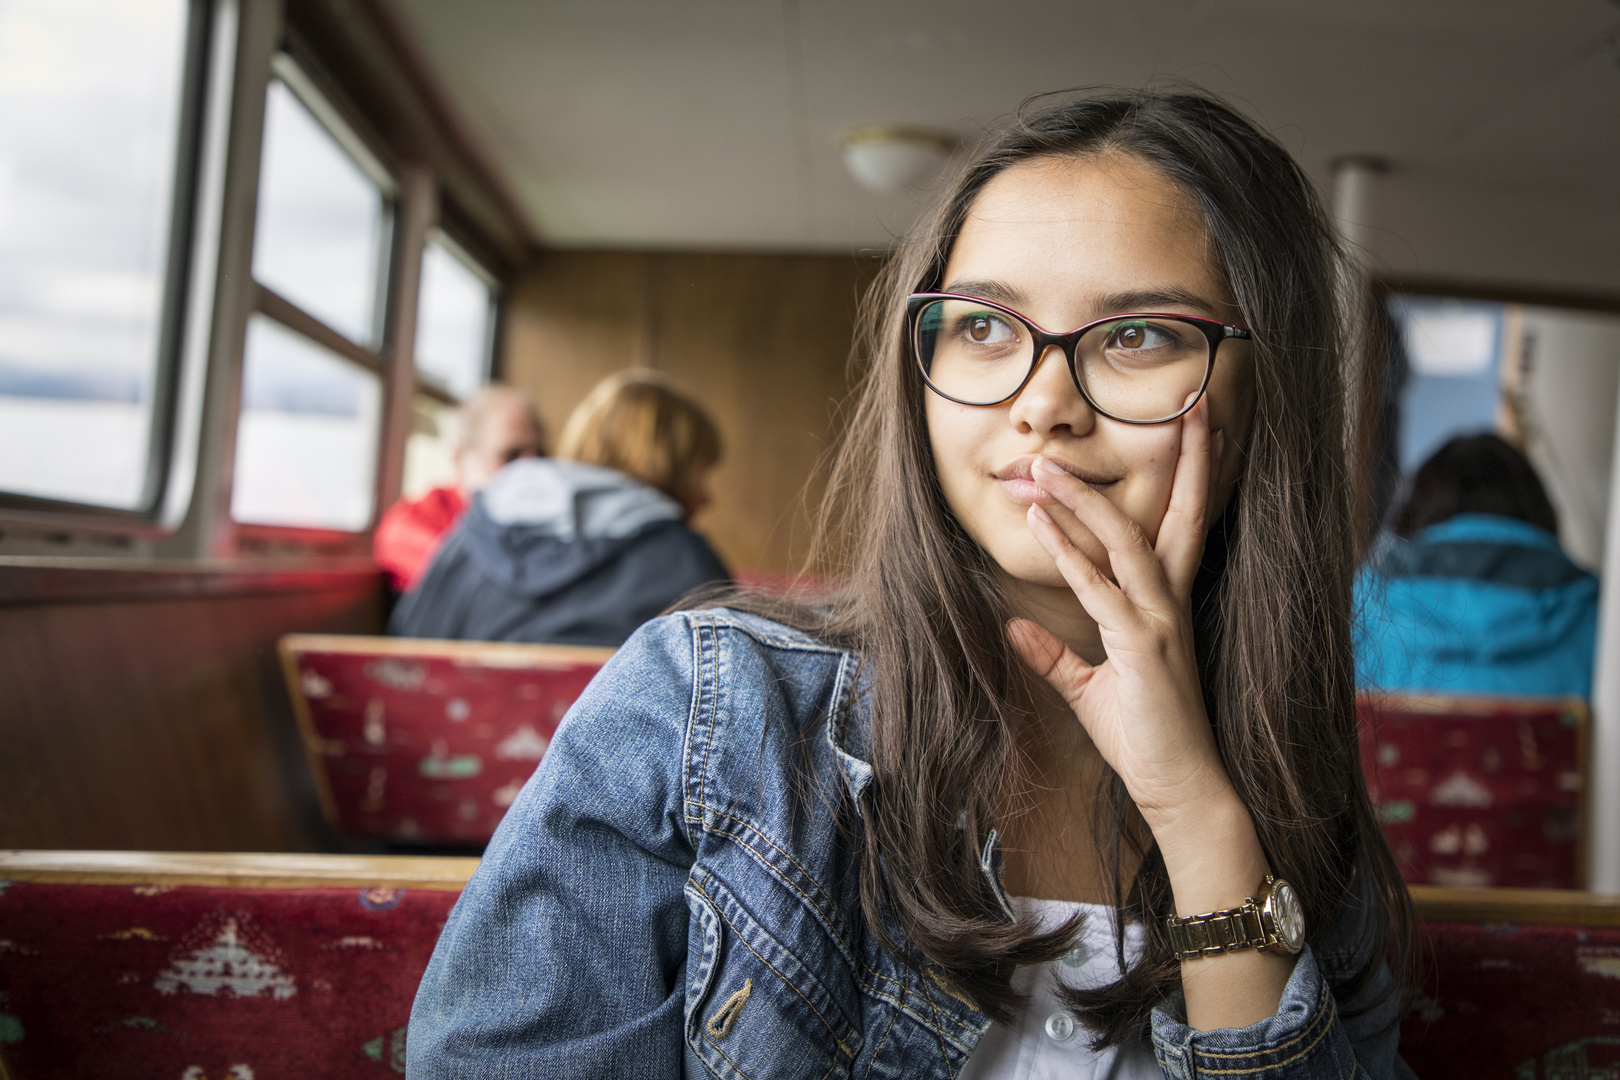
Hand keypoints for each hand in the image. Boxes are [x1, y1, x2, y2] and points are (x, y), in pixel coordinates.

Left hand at [1006, 398, 1234, 834]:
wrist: (1181, 791)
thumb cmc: (1145, 741)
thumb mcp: (1088, 691)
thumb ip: (1054, 656)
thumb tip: (1012, 625)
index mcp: (1164, 607)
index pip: (1173, 528)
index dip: (1180, 479)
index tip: (1181, 432)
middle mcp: (1169, 604)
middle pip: (1180, 515)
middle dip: (1186, 458)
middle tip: (1189, 402)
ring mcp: (1160, 623)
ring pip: (1128, 542)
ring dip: (1084, 499)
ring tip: (1046, 465)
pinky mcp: (1143, 649)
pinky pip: (1101, 589)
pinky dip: (1069, 552)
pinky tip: (1042, 523)